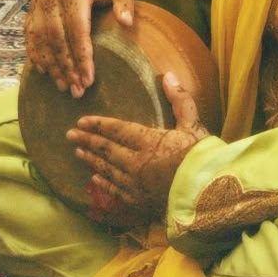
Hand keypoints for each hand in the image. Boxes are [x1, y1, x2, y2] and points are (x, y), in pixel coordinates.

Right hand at [24, 0, 133, 98]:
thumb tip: (125, 22)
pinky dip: (36, 55)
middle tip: (77, 91)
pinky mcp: (32, 9)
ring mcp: (39, 3)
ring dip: (52, 66)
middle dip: (67, 68)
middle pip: (57, 40)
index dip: (82, 57)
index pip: (77, 31)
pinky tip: (45, 72)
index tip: (89, 80)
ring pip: (42, 40)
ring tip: (64, 87)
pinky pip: (30, 35)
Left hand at [66, 71, 209, 224]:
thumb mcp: (193, 124)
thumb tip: (167, 75)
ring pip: (106, 169)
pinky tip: (94, 178)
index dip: (97, 125)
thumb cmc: (202, 158)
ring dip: (91, 160)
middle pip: (105, 149)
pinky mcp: (138, 201)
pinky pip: (115, 190)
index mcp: (147, 141)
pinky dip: (103, 182)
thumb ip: (179, 99)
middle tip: (70, 135)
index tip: (82, 121)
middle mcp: (135, 162)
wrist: (207, 194)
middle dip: (87, 140)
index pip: (116, 130)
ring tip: (78, 153)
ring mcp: (134, 184)